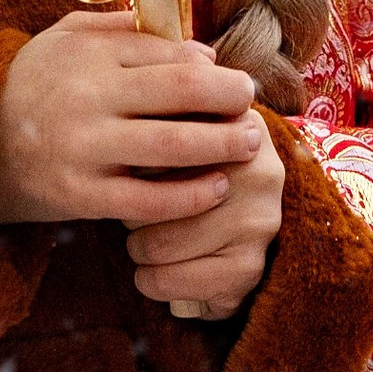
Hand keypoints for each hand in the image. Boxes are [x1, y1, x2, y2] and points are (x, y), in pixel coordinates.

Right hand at [0, 9, 279, 315]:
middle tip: (253, 104)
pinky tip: (215, 190)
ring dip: (220, 146)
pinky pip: (147, 199)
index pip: (168, 55)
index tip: (233, 76)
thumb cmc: (30, 84)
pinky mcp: (81, 195)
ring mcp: (86, 148)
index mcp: (91, 53)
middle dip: (228, 98)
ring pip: (172, 146)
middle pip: (180, 92)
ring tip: (249, 145)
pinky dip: (188, 197)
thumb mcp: (65, 38)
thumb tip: (194, 45)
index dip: (210, 67)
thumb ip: (123, 30)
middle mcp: (91, 97)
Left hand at [126, 108, 282, 321]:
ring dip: (138, 247)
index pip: (163, 140)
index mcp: (240, 123)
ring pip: (158, 243)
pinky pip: (172, 281)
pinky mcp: (249, 266)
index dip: (136, 160)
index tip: (132, 165)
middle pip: (154, 193)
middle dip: (132, 209)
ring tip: (142, 240)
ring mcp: (258, 220)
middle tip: (133, 210)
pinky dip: (151, 280)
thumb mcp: (188, 126)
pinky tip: (152, 271)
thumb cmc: (199, 169)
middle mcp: (259, 170)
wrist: (246, 223)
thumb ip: (162, 106)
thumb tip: (113, 90)